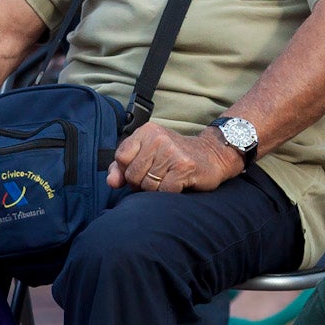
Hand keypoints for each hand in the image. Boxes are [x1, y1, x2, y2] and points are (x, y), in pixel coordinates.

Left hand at [109, 122, 240, 195]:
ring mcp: (171, 152)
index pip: (121, 158)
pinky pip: (164, 191)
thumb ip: (123, 167)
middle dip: (142, 183)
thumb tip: (112, 182)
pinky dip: (169, 193)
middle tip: (157, 177)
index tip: (141, 171)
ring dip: (157, 189)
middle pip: (133, 174)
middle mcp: (158, 138)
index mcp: (146, 132)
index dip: (127, 171)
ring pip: (148, 185)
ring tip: (168, 179)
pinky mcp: (184, 167)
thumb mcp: (148, 154)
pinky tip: (178, 183)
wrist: (212, 155)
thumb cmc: (175, 157)